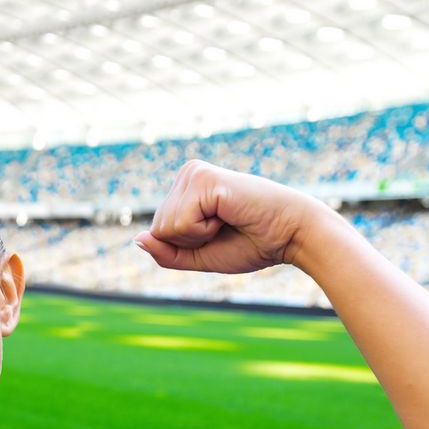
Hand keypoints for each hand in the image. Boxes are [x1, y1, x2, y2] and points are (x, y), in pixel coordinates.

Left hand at [132, 159, 327, 274]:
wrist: (291, 236)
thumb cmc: (251, 243)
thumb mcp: (199, 256)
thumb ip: (167, 252)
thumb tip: (137, 239)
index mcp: (185, 188)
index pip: (157, 232)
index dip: (186, 246)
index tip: (219, 233)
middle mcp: (187, 174)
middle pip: (158, 229)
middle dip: (190, 241)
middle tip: (225, 227)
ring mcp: (194, 173)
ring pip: (166, 227)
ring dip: (198, 236)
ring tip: (228, 219)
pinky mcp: (203, 178)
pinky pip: (180, 224)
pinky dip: (203, 231)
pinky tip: (228, 215)